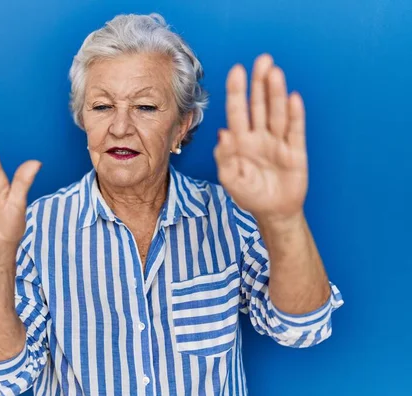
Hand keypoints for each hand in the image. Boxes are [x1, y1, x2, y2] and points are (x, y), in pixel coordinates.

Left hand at [214, 54, 307, 221]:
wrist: (273, 212)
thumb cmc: (250, 194)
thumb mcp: (230, 179)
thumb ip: (224, 158)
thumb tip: (222, 134)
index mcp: (241, 141)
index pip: (237, 112)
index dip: (237, 92)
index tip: (237, 70)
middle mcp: (259, 136)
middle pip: (259, 105)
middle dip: (259, 83)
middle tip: (262, 60)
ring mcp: (278, 142)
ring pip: (277, 113)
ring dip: (276, 93)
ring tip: (274, 73)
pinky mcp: (295, 151)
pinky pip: (295, 130)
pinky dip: (295, 115)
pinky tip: (294, 98)